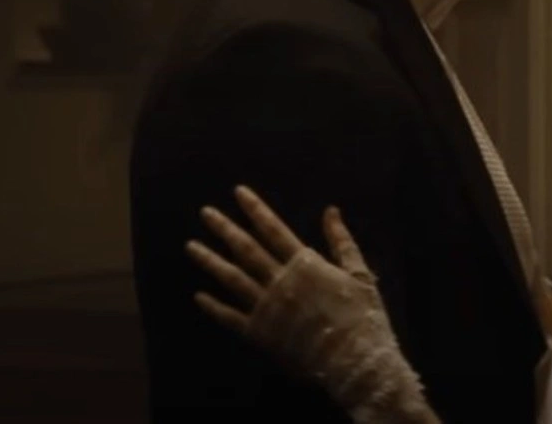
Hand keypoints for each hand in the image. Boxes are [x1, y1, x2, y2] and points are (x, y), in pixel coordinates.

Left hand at [184, 185, 382, 339]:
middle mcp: (279, 281)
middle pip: (246, 249)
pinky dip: (214, 307)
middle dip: (225, 229)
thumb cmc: (361, 316)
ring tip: (190, 246)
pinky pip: (230, 317)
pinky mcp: (259, 333)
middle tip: (205, 213)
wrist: (353, 360)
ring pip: (232, 279)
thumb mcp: (359, 273)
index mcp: (304, 264)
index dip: (255, 209)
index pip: (273, 229)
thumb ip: (342, 241)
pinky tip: (199, 296)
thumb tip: (330, 210)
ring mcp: (266, 307)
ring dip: (210, 261)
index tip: (238, 192)